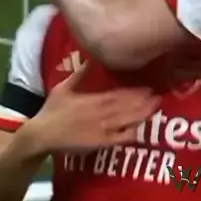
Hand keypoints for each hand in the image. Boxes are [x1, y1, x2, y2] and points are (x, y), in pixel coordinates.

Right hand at [30, 63, 159, 153]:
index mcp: (94, 99)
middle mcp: (101, 113)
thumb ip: (79, 74)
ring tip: (156, 107)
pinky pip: (119, 139)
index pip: (119, 94)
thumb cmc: (52, 110)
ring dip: (142, 114)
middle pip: (127, 106)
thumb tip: (89, 57)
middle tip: (159, 95)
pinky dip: (130, 134)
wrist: (41, 135)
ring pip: (127, 120)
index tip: (148, 86)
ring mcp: (102, 129)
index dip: (135, 91)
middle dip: (144, 101)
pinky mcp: (99, 143)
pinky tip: (140, 129)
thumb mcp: (64, 87)